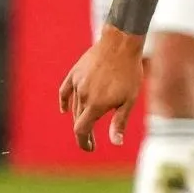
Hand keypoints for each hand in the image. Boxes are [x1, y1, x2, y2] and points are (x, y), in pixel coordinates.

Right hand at [58, 27, 145, 150]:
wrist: (121, 44)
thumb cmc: (129, 73)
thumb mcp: (129, 100)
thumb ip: (119, 122)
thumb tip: (116, 143)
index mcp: (96, 105)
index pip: (82, 130)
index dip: (84, 142)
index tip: (89, 148)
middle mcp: (83, 95)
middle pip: (78, 120)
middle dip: (84, 132)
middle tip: (91, 141)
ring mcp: (77, 83)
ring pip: (74, 106)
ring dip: (79, 117)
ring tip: (88, 124)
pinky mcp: (75, 73)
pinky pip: (65, 91)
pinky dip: (64, 101)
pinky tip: (64, 109)